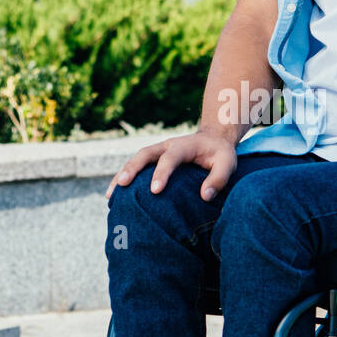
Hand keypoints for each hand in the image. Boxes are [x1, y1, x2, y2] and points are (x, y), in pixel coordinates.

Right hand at [104, 130, 237, 202]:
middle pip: (144, 154)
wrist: (213, 139)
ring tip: (110, 196)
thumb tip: (205, 196)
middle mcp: (166, 146)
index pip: (169, 158)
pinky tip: (114, 196)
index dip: (161, 173)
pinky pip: (135, 167)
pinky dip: (124, 179)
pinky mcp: (153, 160)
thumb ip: (218, 179)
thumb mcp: (227, 163)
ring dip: (122, 176)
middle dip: (131, 169)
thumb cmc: (220, 154)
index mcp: (183, 146)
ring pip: (135, 160)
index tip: (155, 190)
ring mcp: (157, 151)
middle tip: (122, 186)